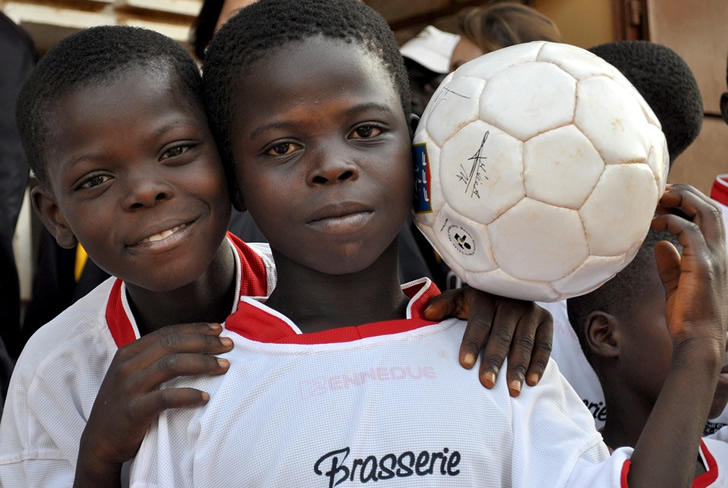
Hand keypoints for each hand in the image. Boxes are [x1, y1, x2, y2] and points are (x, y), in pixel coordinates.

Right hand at [74, 322, 232, 486]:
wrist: (99, 443)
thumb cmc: (126, 406)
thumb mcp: (135, 376)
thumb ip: (156, 360)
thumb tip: (194, 346)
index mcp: (129, 353)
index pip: (167, 333)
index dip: (196, 329)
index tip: (219, 329)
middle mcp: (127, 366)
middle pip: (172, 344)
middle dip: (204, 342)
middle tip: (229, 345)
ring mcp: (128, 388)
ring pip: (171, 365)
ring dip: (202, 363)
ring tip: (224, 366)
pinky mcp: (132, 411)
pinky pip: (165, 398)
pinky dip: (188, 395)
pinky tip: (205, 397)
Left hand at [424, 286, 552, 395]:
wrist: (509, 293)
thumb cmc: (477, 305)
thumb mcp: (459, 300)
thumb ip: (443, 306)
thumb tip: (426, 315)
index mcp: (486, 297)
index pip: (479, 322)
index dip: (471, 343)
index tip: (465, 364)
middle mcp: (510, 302)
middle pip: (501, 335)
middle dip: (494, 360)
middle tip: (487, 383)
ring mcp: (531, 311)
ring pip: (524, 343)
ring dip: (519, 367)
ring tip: (512, 390)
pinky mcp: (546, 321)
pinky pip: (544, 346)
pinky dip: (539, 364)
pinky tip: (531, 382)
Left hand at [651, 184, 727, 353]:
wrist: (697, 340)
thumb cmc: (687, 316)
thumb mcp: (675, 284)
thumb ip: (669, 263)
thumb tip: (659, 244)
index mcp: (715, 254)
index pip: (707, 216)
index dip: (687, 201)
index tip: (662, 199)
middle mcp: (720, 251)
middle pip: (709, 207)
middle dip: (685, 193)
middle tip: (658, 191)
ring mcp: (715, 257)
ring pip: (706, 212)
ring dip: (681, 200)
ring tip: (658, 198)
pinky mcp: (704, 265)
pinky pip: (690, 231)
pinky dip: (672, 222)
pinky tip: (655, 224)